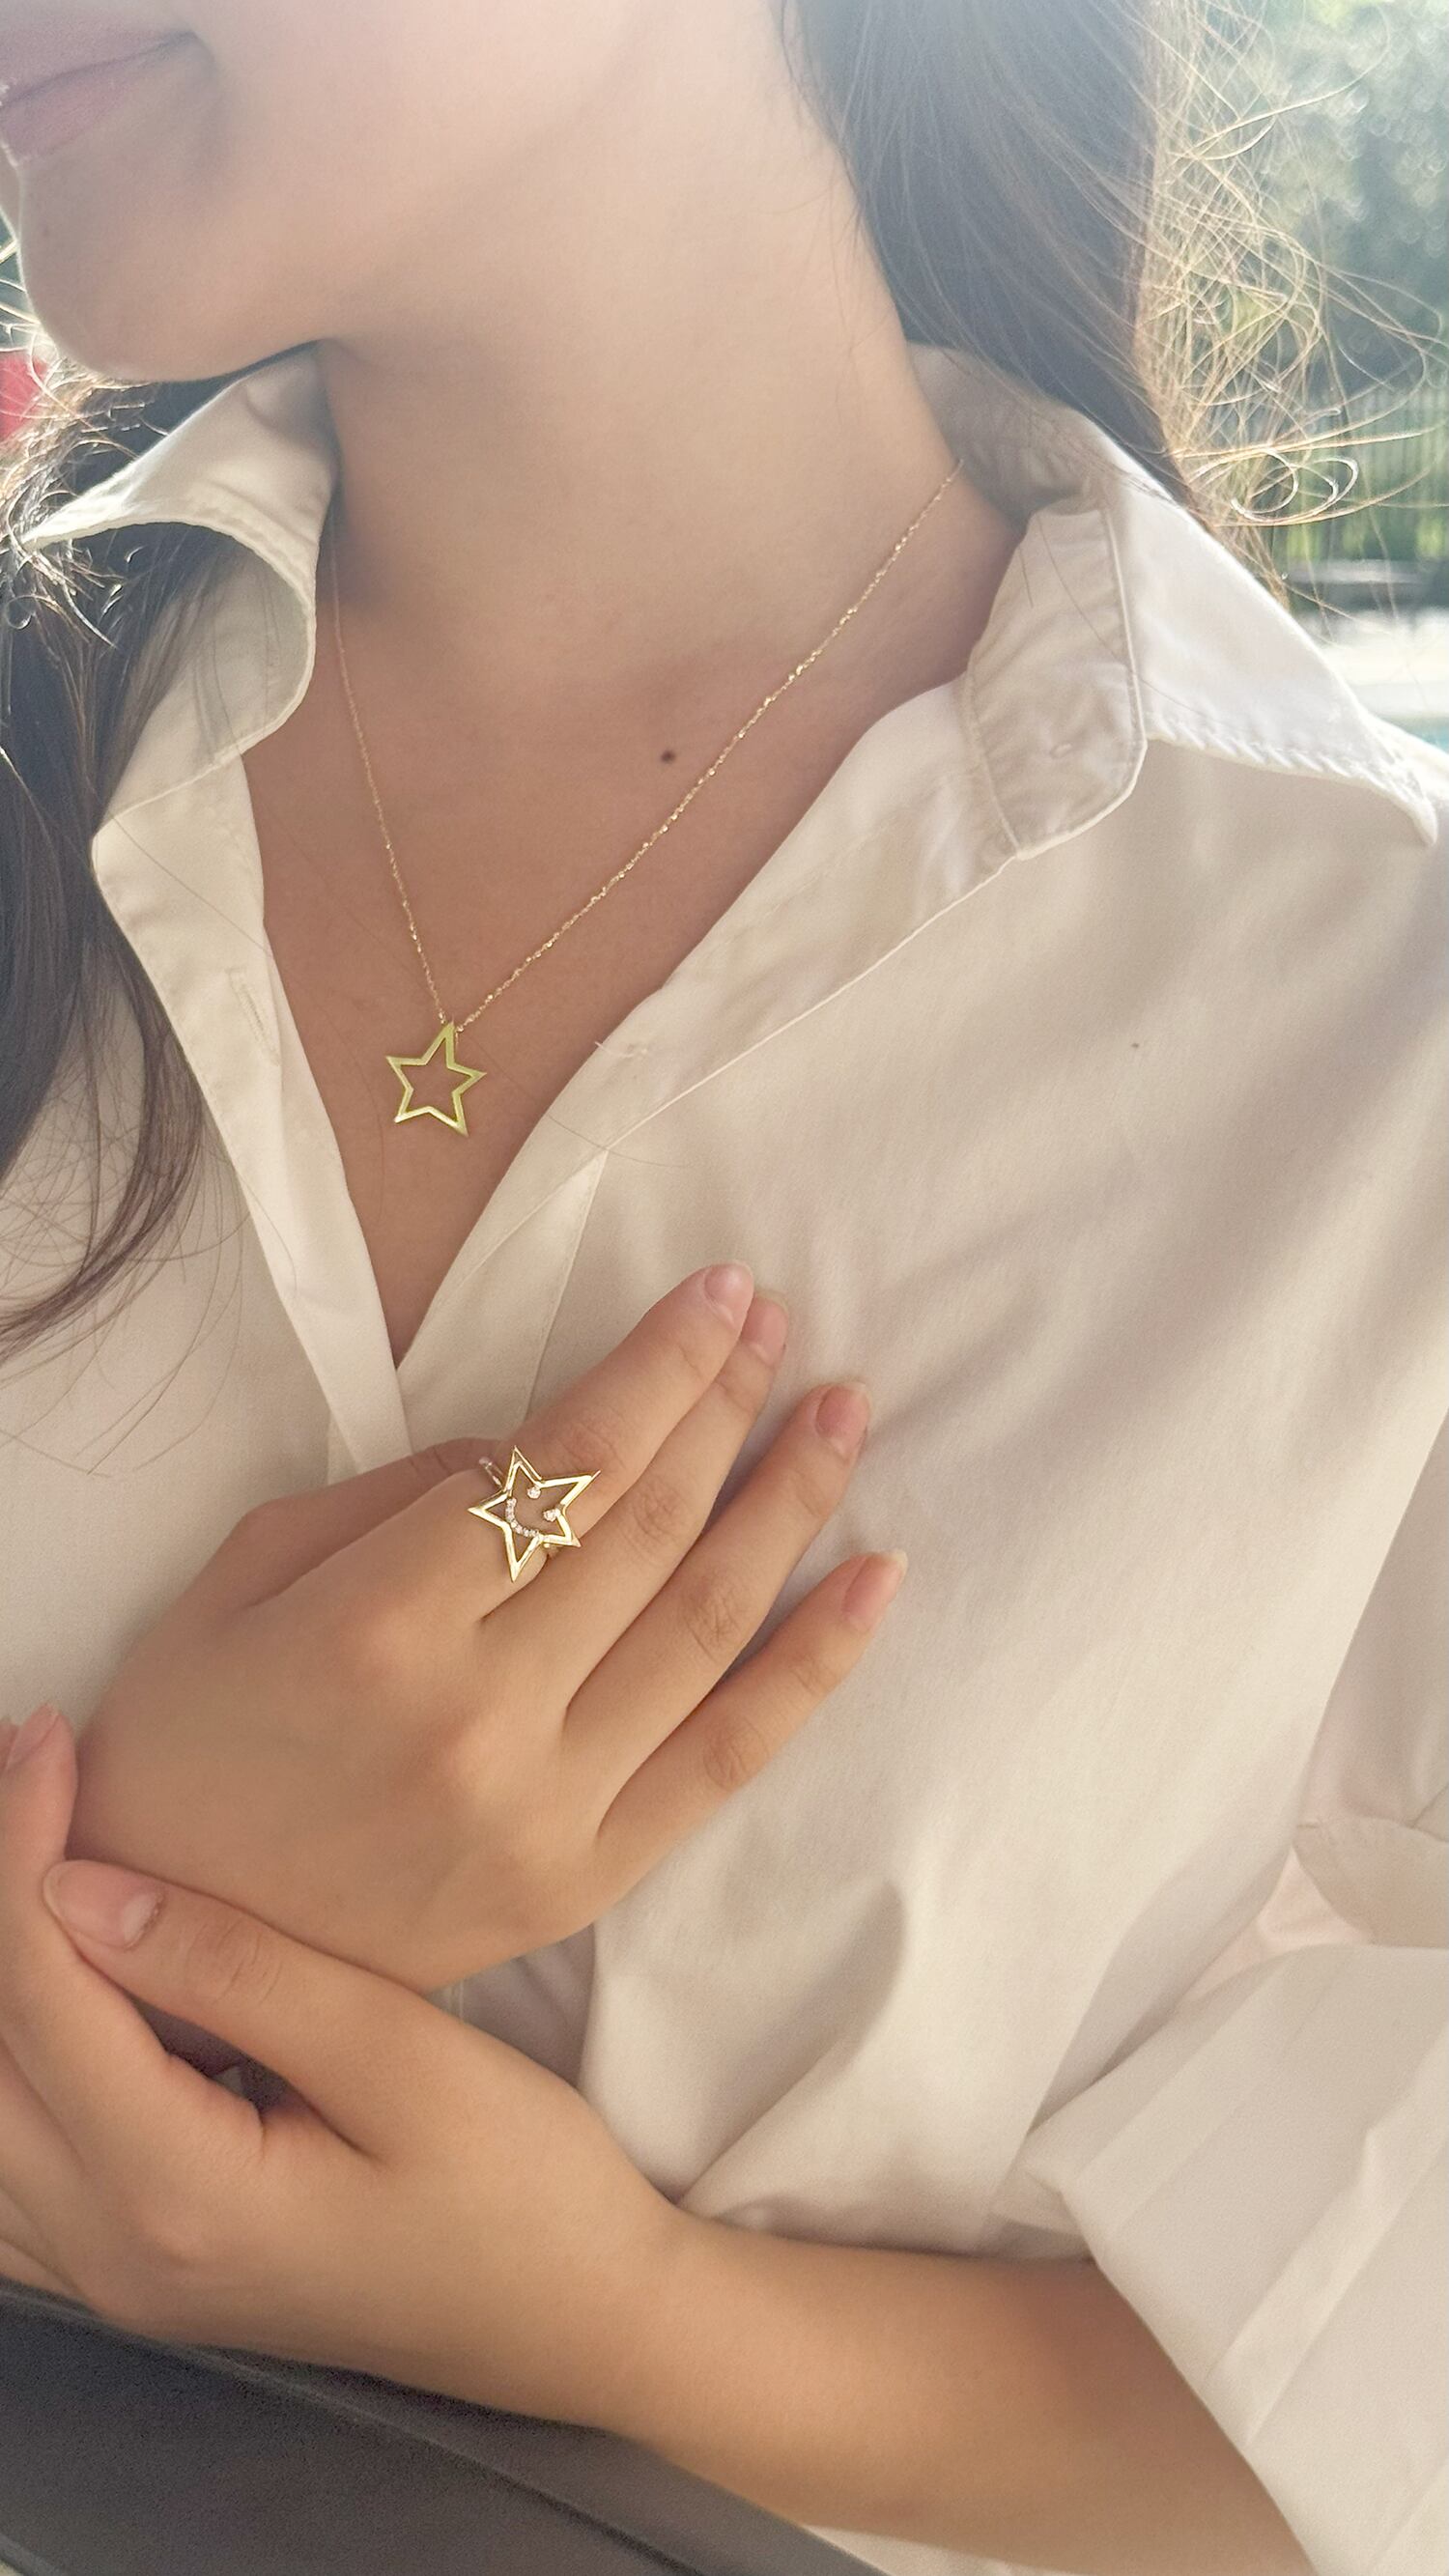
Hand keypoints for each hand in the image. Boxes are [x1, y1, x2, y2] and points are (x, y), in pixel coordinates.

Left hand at [0, 1702, 680, 2430]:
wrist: (577, 2323)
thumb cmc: (522, 2191)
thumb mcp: (405, 2060)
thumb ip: (240, 1973)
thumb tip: (83, 1889)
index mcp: (178, 2198)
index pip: (41, 1998)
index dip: (23, 1851)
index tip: (43, 1737)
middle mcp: (116, 2253)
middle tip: (26, 1774)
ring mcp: (117, 2277)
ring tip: (29, 1857)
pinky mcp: (140, 2269)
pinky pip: (7, 2173)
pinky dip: (11, 2065)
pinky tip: (51, 1987)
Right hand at [68, 1262, 905, 1994]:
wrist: (172, 1927)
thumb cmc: (196, 1725)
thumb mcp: (252, 1569)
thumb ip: (405, 1492)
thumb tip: (549, 1441)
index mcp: (381, 1624)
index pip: (566, 1465)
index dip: (658, 1366)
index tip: (722, 1292)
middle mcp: (478, 1719)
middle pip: (648, 1527)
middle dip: (727, 1406)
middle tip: (780, 1323)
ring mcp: (544, 1811)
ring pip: (706, 1627)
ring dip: (790, 1505)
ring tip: (844, 1414)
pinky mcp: (583, 1880)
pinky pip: (728, 1757)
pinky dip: (813, 1663)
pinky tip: (874, 1577)